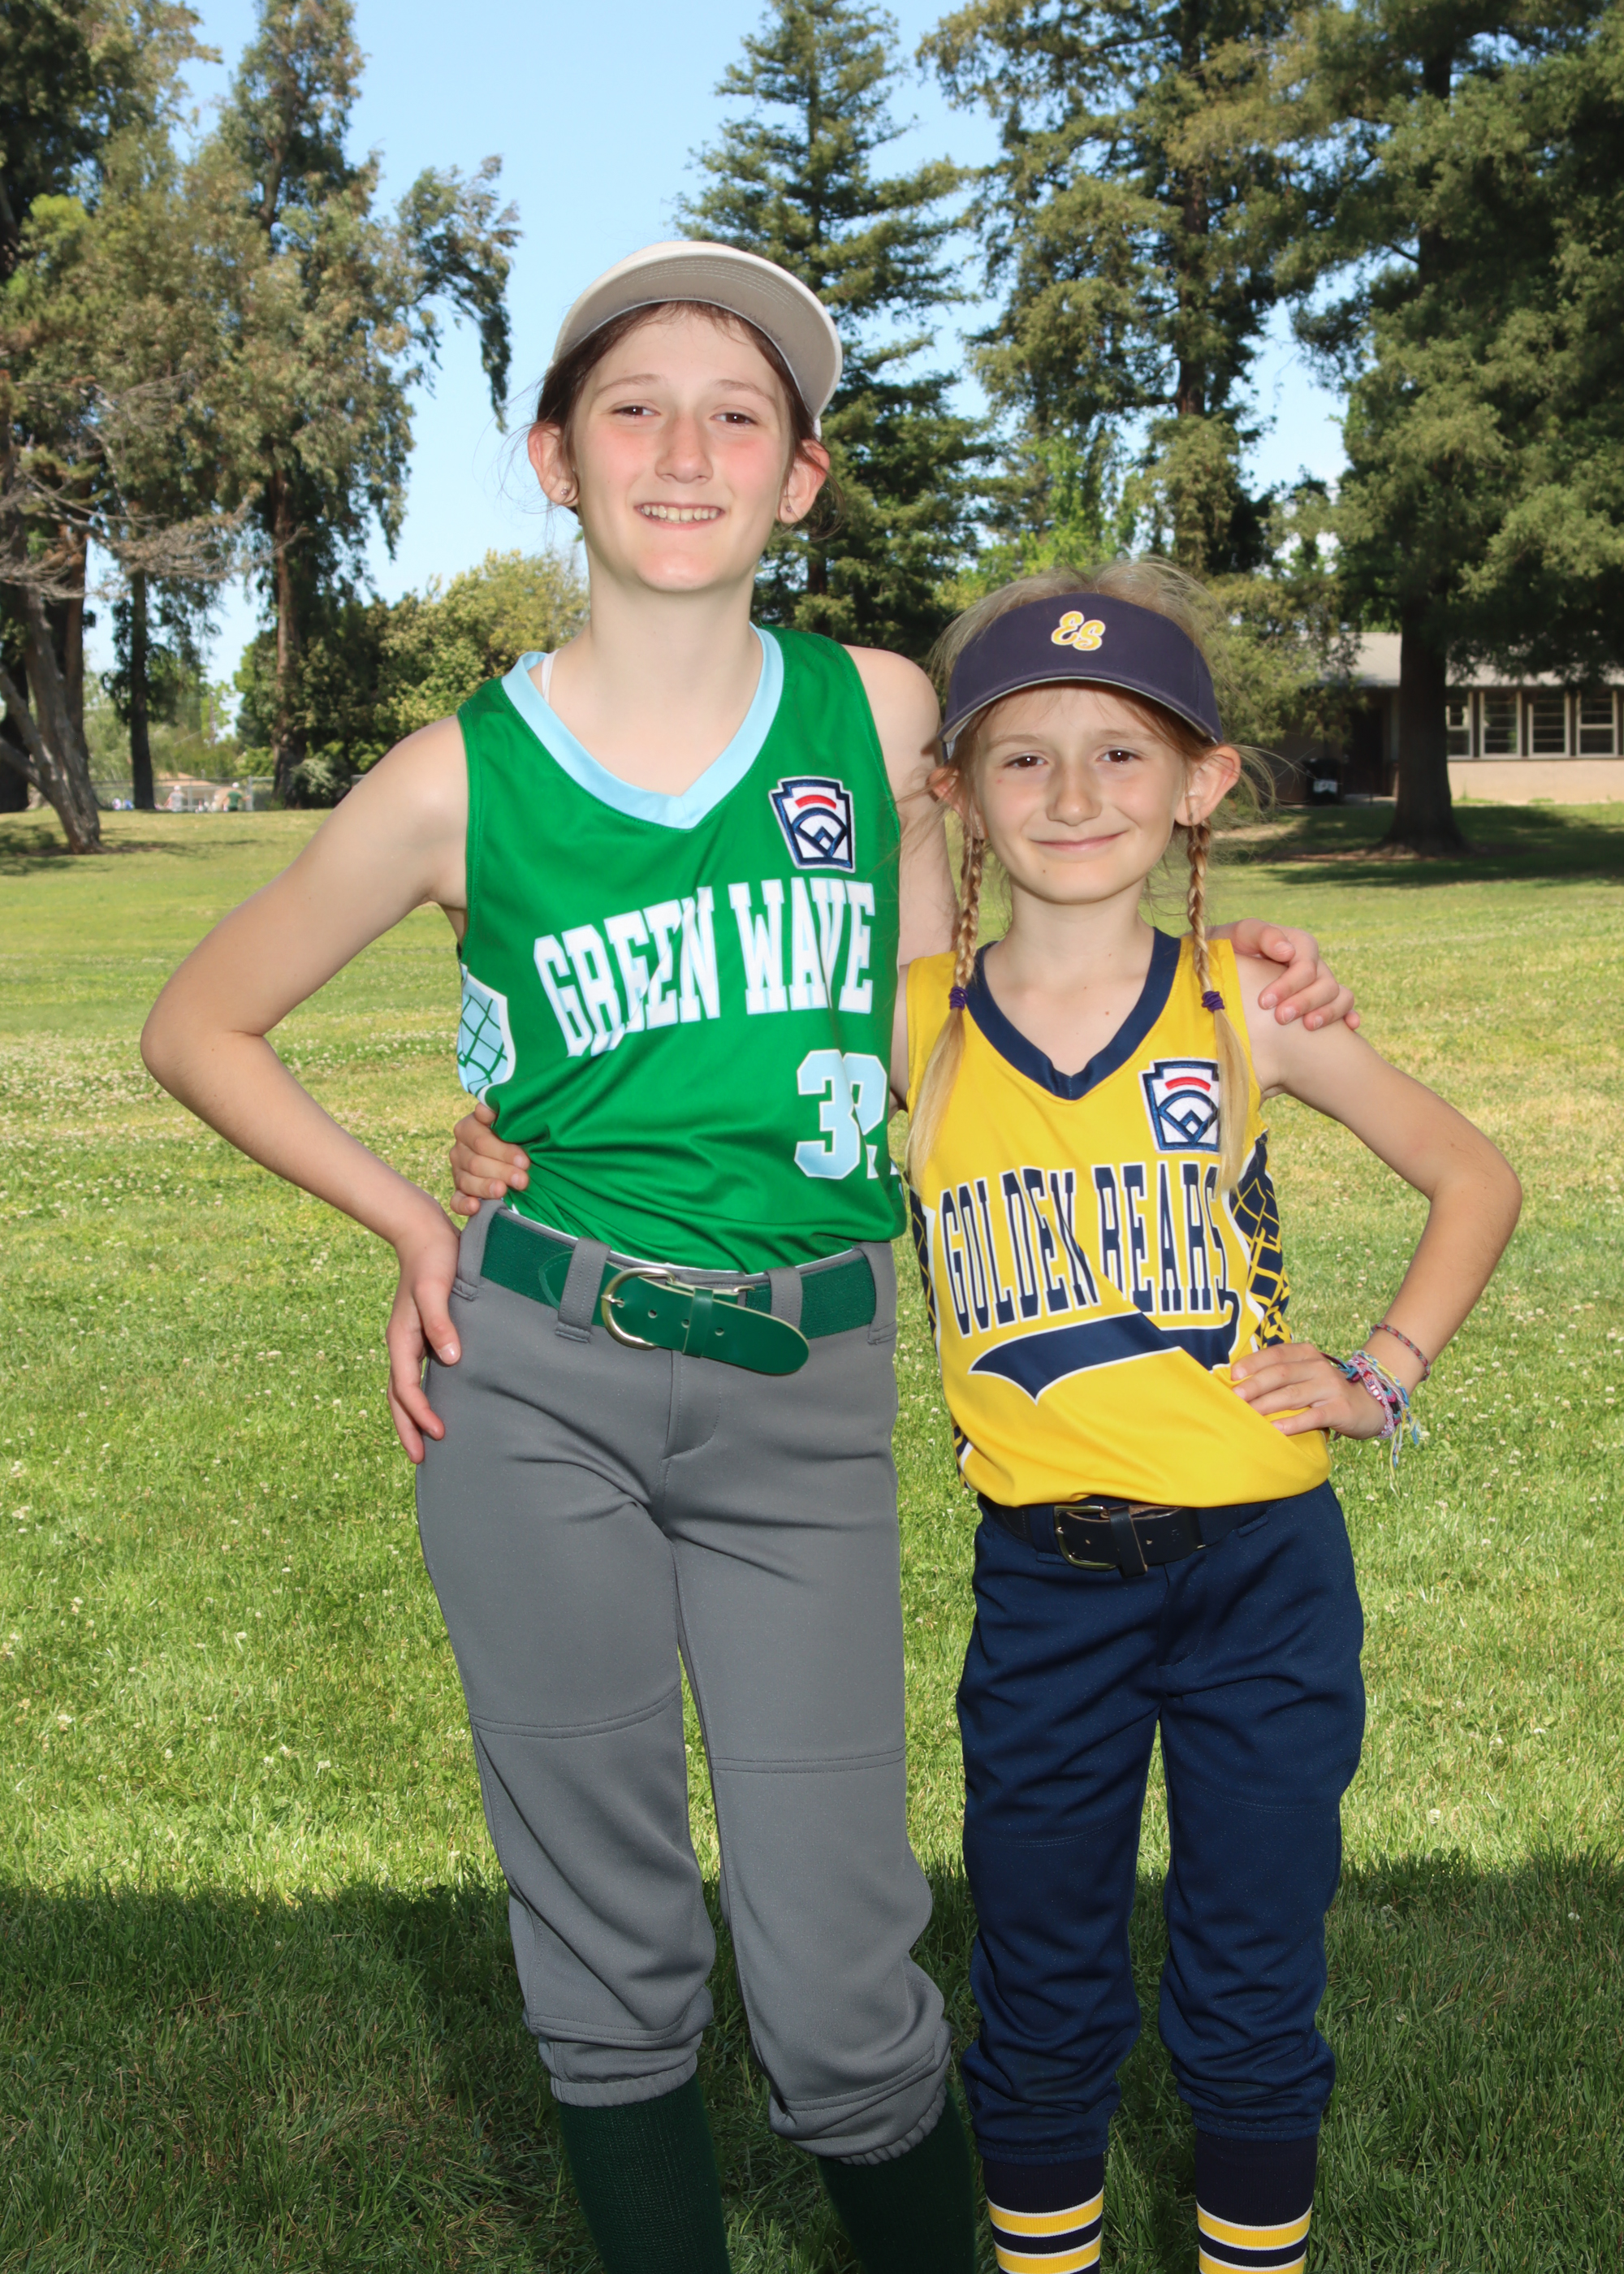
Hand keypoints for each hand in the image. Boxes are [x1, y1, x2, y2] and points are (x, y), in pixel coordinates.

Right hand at [386, 1210, 462, 1462]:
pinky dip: (420, 1395)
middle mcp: (402, 1343)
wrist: (425, 1233)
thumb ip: (440, 1323)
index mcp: (400, 1338)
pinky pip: (416, 1374)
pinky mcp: (423, 1334)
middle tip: (420, 1459)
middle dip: (407, 1428)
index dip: (420, 1413)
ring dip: (411, 1416)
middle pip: (398, 1396)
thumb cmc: (434, 1259)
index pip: (406, 1388)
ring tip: (424, 1442)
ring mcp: (410, 1340)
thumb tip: (450, 1360)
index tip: (439, 1433)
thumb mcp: (437, 1288)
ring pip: (405, 1388)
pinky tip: (437, 1403)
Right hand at [450, 1099, 530, 1214]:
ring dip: (486, 1187)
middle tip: (523, 1180)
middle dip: (502, 1171)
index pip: (481, 1140)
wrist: (515, 1152)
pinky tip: (475, 1206)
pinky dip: (464, 1205)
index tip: (524, 1161)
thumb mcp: (510, 1120)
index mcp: (467, 1128)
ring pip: (467, 1181)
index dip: (503, 1151)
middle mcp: (459, 1149)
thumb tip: (486, 1109)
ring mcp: (457, 1171)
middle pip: (476, 1162)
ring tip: (503, 1191)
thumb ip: (500, 1114)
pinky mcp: (460, 1191)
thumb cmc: (515, 1134)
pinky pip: (456, 1201)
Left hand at [1223, 919, 1359, 1030]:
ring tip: (1308, 1026)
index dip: (1288, 985)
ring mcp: (1321, 982)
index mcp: (1299, 944)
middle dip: (1304, 1002)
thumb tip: (1288, 952)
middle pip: (1325, 984)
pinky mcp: (1321, 999)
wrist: (1226, 962)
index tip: (1265, 1002)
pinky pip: (1345, 1005)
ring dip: (1328, 1012)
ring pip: (1340, 995)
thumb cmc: (1234, 946)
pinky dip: (1349, 1015)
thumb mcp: (1243, 933)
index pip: (1305, 967)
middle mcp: (1315, 963)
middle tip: (1280, 1019)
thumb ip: (1263, 935)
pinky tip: (1350, 1027)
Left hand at [1228, 1340, 1386, 1438]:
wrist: (1368, 1404)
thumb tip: (1238, 1382)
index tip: (1233, 1375)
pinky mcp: (1339, 1409)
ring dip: (1267, 1405)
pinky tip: (1276, 1429)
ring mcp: (1330, 1387)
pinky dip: (1293, 1423)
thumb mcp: (1304, 1374)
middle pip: (1281, 1374)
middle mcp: (1318, 1367)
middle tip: (1235, 1398)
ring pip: (1292, 1395)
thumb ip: (1279, 1373)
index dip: (1253, 1363)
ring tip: (1248, 1414)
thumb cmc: (1323, 1390)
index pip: (1276, 1354)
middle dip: (1255, 1386)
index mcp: (1305, 1354)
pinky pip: (1313, 1416)